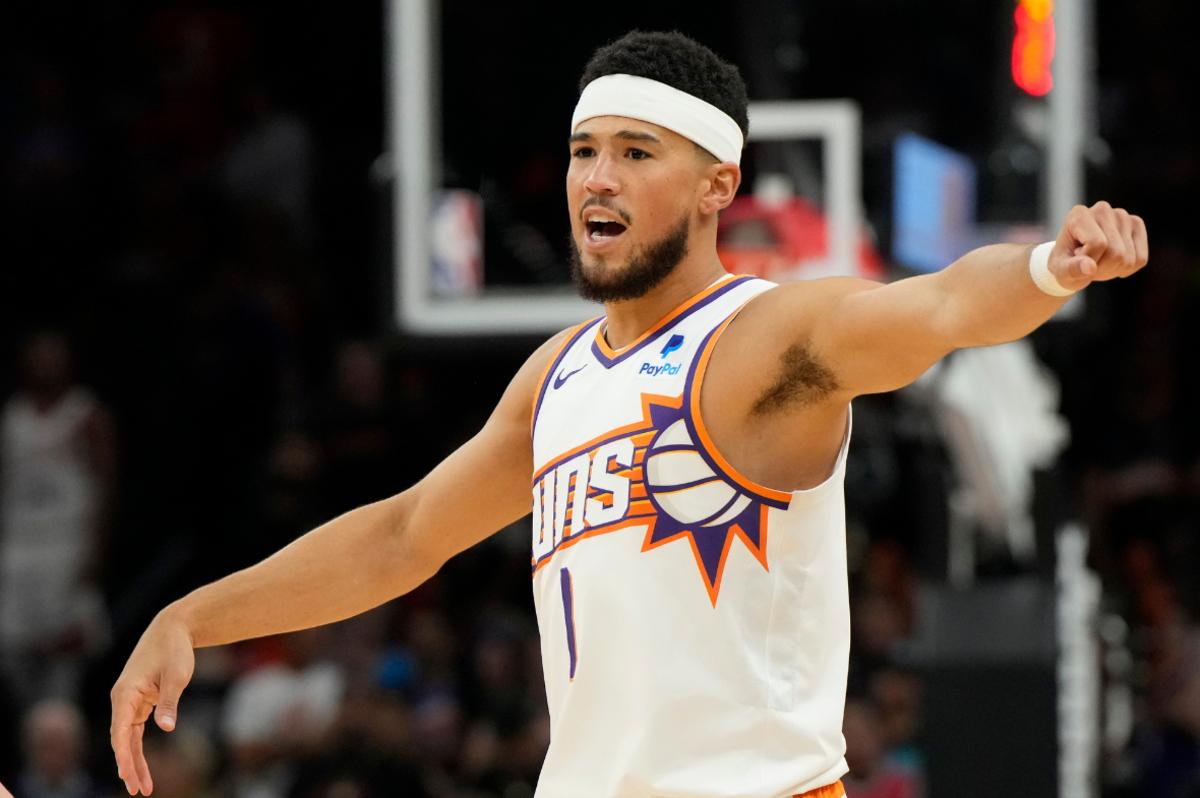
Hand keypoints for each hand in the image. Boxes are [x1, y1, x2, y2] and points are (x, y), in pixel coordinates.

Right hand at [110, 610, 195, 795]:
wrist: (172, 630)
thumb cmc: (174, 650)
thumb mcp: (176, 676)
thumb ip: (169, 702)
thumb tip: (166, 728)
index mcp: (125, 692)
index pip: (120, 729)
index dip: (123, 753)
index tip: (126, 773)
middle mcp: (122, 699)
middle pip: (121, 739)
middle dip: (128, 765)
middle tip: (137, 790)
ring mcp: (129, 702)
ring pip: (128, 738)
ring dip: (133, 761)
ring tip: (141, 786)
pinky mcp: (139, 702)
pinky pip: (135, 731)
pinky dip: (137, 748)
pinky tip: (140, 767)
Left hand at [1050, 201, 1148, 290]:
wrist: (1075, 259)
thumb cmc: (1065, 264)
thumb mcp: (1061, 270)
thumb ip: (1072, 268)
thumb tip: (1090, 267)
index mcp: (1078, 215)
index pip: (1097, 243)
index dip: (1089, 261)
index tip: (1077, 259)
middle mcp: (1102, 209)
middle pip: (1115, 252)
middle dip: (1102, 267)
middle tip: (1089, 264)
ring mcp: (1122, 215)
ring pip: (1129, 258)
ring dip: (1114, 269)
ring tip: (1099, 261)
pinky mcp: (1136, 224)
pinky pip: (1140, 259)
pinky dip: (1128, 268)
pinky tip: (1114, 261)